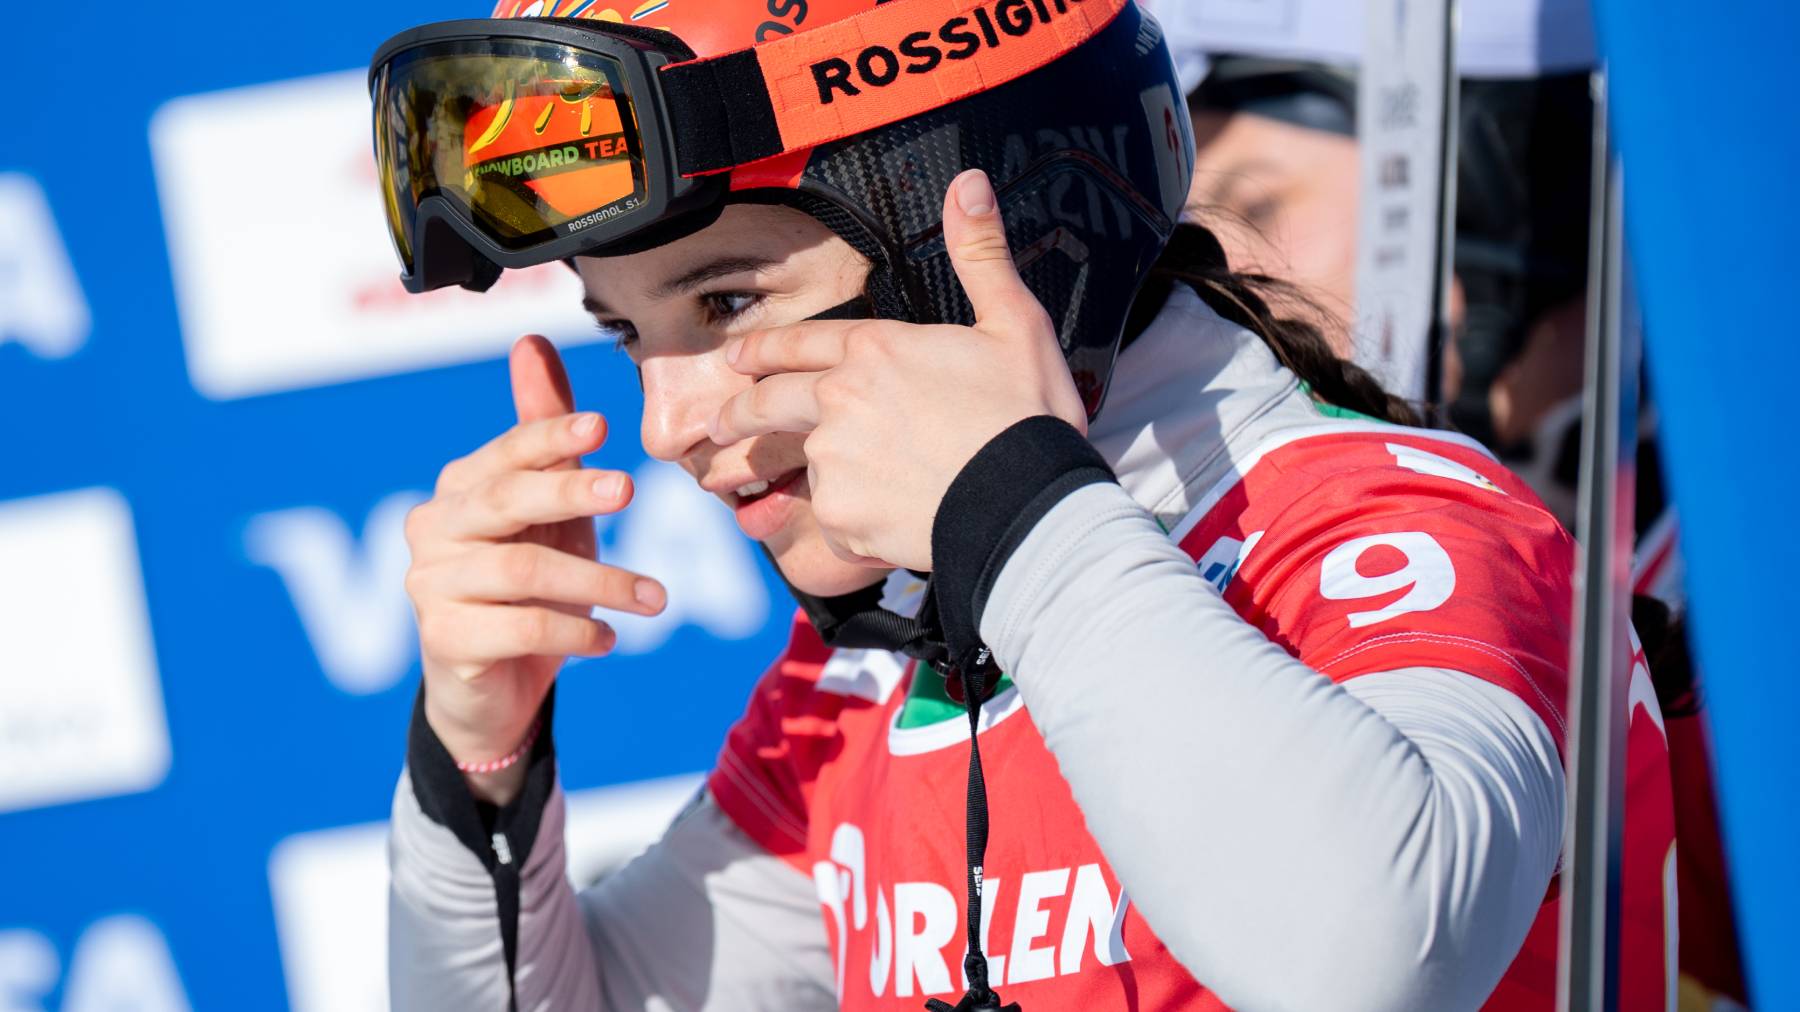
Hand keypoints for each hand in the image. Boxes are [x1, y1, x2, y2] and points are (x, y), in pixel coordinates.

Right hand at [403, 335, 665, 803]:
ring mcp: (429, 586)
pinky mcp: (443, 642)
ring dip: (598, 581)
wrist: (492, 688)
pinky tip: (610, 639)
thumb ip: (542, 433)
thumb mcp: (548, 509)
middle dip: (569, 490)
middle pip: (505, 501)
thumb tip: (531, 341)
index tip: (602, 426)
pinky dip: (574, 630)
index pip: (506, 452)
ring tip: (655, 599)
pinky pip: (518, 628)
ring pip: (520, 570)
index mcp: (459, 488)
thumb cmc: (526, 582)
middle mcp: (432, 529)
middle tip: (629, 490)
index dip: (549, 434)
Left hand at [709, 169, 1087, 569]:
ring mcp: (833, 459)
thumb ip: (980, 253)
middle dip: (737, 414)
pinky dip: (846, 524)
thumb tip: (969, 181)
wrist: (1029, 505)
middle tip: (717, 427)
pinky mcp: (839, 514)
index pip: (799, 341)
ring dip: (802, 476)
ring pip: (804, 465)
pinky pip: (830, 520)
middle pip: (769, 402)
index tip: (735, 361)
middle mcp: (839, 399)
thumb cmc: (1028, 416)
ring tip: (799, 492)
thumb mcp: (1015, 323)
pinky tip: (874, 525)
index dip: (763, 350)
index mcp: (876, 349)